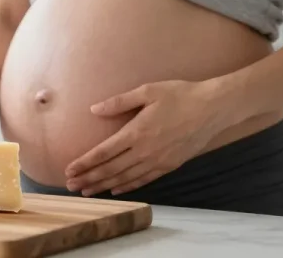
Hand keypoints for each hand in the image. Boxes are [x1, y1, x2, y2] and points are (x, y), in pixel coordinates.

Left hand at [65, 80, 233, 196]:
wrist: (213, 108)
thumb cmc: (180, 95)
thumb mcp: (148, 91)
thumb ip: (120, 101)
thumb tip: (94, 109)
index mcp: (136, 132)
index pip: (104, 152)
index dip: (85, 163)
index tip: (69, 170)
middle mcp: (145, 151)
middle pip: (110, 169)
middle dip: (88, 178)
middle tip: (70, 186)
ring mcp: (158, 160)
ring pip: (125, 178)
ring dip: (104, 186)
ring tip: (87, 191)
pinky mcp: (169, 165)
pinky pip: (144, 180)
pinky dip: (127, 186)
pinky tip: (116, 189)